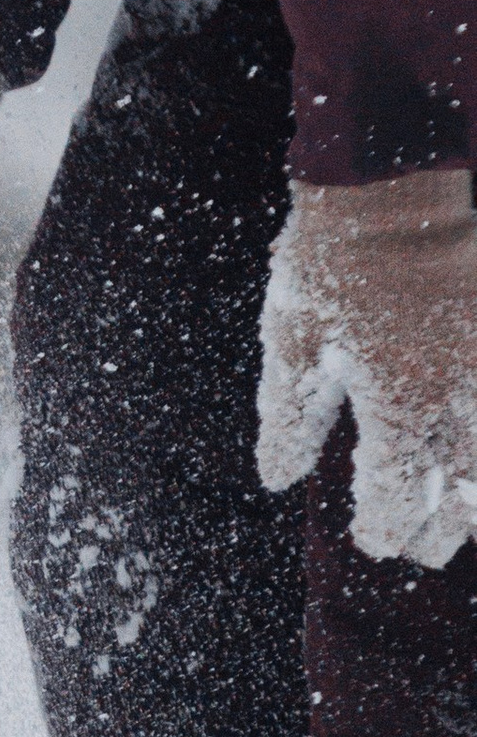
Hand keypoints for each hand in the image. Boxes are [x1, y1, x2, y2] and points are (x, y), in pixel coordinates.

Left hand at [256, 166, 476, 567]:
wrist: (392, 189)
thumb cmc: (330, 264)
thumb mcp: (293, 343)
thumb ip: (289, 418)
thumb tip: (279, 479)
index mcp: (398, 402)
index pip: (397, 498)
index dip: (384, 530)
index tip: (374, 540)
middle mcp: (458, 396)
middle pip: (463, 495)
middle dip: (441, 532)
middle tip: (421, 547)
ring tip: (462, 522)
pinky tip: (473, 458)